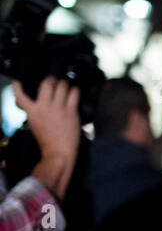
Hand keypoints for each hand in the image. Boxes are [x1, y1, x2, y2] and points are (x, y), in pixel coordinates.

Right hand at [14, 77, 80, 198]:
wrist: (59, 152)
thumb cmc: (48, 140)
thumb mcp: (34, 125)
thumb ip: (33, 113)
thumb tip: (31, 105)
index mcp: (32, 112)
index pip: (20, 96)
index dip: (17, 87)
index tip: (17, 82)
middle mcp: (44, 107)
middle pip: (46, 84)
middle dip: (50, 79)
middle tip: (53, 80)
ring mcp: (58, 108)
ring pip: (62, 86)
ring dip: (64, 83)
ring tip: (65, 84)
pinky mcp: (71, 111)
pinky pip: (74, 94)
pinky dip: (75, 90)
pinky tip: (75, 90)